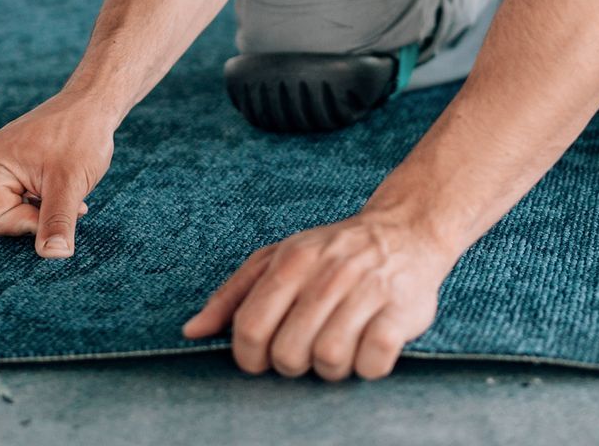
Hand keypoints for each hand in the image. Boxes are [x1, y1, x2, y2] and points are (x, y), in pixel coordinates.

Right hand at [0, 91, 116, 257]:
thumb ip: (58, 221)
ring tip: (71, 188)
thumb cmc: (83, 135)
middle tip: (71, 200)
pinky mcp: (14, 164)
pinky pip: (24, 196)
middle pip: (6, 216)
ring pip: (18, 208)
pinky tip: (66, 186)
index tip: (64, 208)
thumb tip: (54, 255)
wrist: (95, 104)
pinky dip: (46, 198)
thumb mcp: (71, 183)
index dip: (32, 224)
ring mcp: (0, 162)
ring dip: (47, 207)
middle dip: (41, 215)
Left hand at [181, 214, 457, 380]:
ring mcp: (368, 289)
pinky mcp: (402, 309)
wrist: (406, 230)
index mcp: (292, 260)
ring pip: (329, 360)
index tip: (262, 358)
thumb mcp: (277, 259)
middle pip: (288, 352)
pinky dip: (367, 367)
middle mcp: (329, 272)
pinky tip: (366, 350)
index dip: (249, 358)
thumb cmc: (332, 252)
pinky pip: (374, 360)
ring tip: (337, 349)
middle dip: (291, 365)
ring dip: (330, 368)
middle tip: (304, 351)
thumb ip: (232, 295)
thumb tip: (192, 332)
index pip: (250, 328)